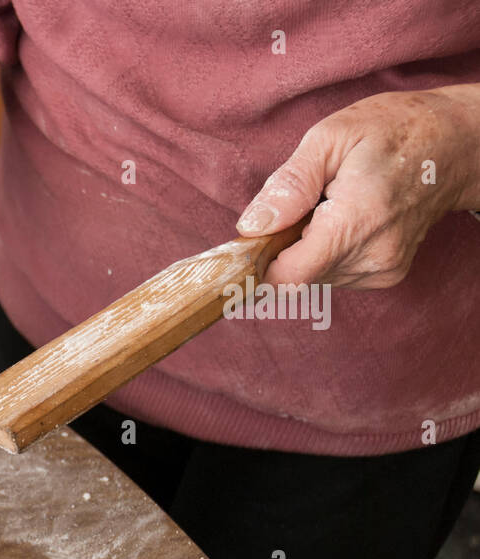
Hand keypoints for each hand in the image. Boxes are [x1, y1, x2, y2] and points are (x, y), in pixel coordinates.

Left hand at [237, 85, 479, 288]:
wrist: (456, 143)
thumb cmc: (393, 130)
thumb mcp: (331, 137)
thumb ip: (289, 184)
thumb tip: (252, 226)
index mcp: (356, 221)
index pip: (288, 277)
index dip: (260, 261)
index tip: (257, 236)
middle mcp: (373, 255)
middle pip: (296, 277)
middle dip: (285, 247)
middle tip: (304, 205)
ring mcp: (383, 270)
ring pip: (313, 277)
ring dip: (307, 249)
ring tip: (330, 208)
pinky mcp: (386, 275)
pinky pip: (334, 275)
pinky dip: (327, 252)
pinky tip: (345, 220)